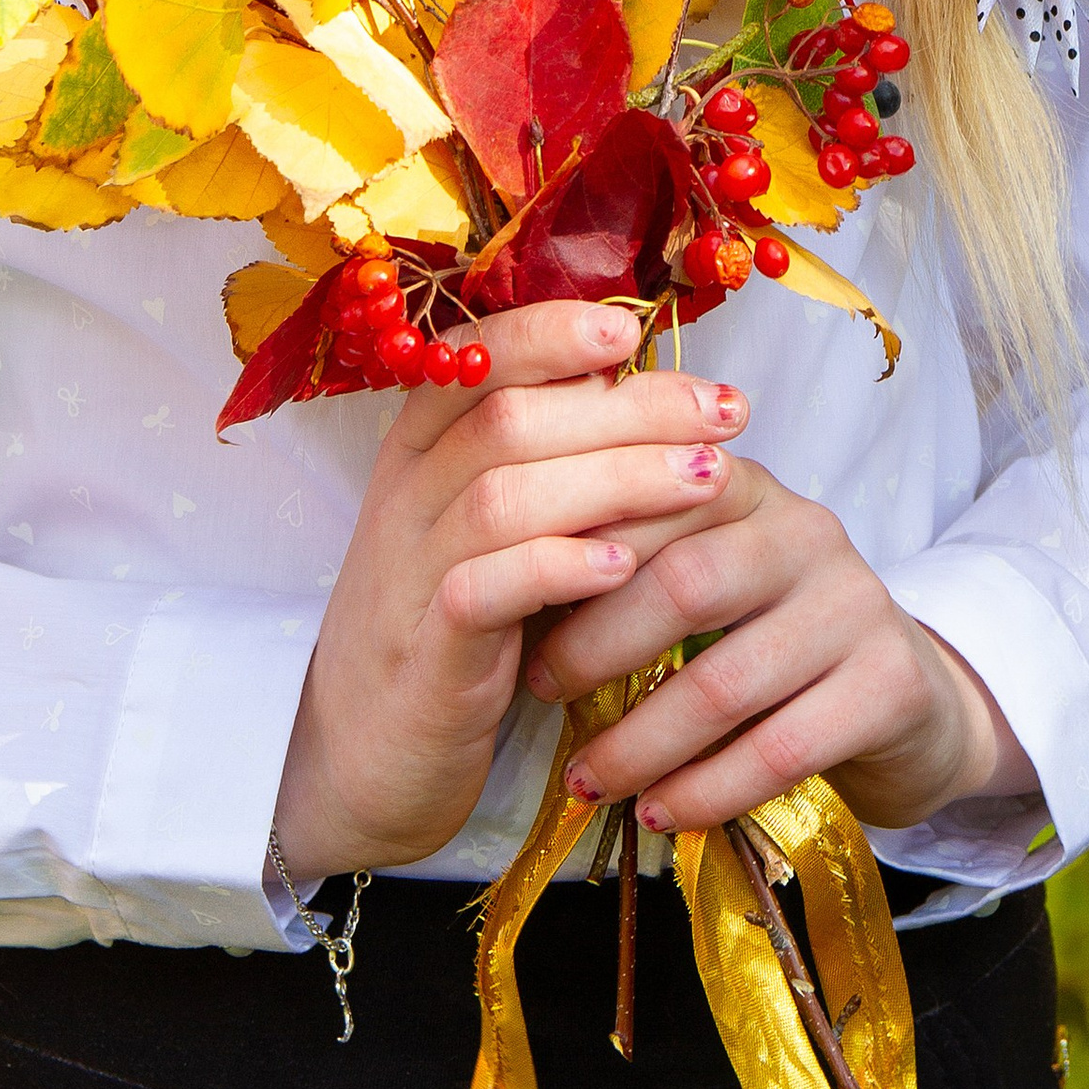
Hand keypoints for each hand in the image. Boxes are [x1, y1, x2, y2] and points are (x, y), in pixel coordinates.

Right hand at [270, 300, 751, 882]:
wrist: (362, 759)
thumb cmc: (450, 629)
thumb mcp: (484, 531)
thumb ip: (541, 461)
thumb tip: (640, 389)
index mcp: (418, 450)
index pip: (472, 358)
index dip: (551, 332)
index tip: (635, 329)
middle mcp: (405, 497)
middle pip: (508, 417)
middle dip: (628, 407)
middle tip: (725, 413)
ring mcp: (408, 575)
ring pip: (504, 494)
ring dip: (616, 478)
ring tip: (706, 480)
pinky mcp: (426, 656)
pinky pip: (483, 592)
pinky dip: (556, 568)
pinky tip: (623, 564)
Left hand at [522, 455, 1038, 840]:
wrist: (904, 701)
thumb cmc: (767, 635)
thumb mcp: (705, 575)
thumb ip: (629, 555)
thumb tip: (495, 572)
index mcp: (748, 487)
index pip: (651, 493)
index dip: (573, 547)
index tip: (506, 600)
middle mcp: (808, 531)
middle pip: (686, 582)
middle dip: (598, 645)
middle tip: (539, 691)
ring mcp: (856, 605)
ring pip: (727, 680)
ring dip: (642, 741)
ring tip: (585, 778)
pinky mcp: (890, 685)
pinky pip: (780, 748)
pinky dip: (706, 790)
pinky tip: (659, 814)